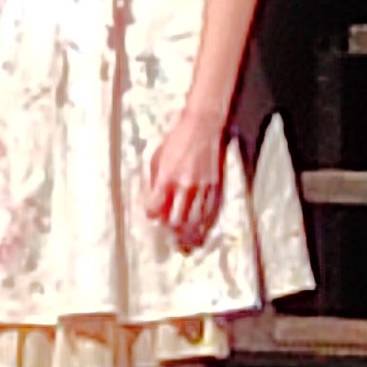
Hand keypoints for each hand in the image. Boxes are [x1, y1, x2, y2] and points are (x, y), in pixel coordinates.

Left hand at [147, 109, 224, 250]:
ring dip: (186, 233)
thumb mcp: (157, 157)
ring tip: (181, 239)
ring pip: (194, 221)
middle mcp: (185, 186)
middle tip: (166, 232)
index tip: (151, 214)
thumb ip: (154, 181)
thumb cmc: (176, 140)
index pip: (155, 208)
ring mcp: (202, 189)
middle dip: (168, 230)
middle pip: (175, 220)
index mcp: (167, 177)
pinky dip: (202, 225)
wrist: (203, 127)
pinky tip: (198, 230)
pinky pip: (209, 214)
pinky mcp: (215, 188)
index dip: (151, 214)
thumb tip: (152, 201)